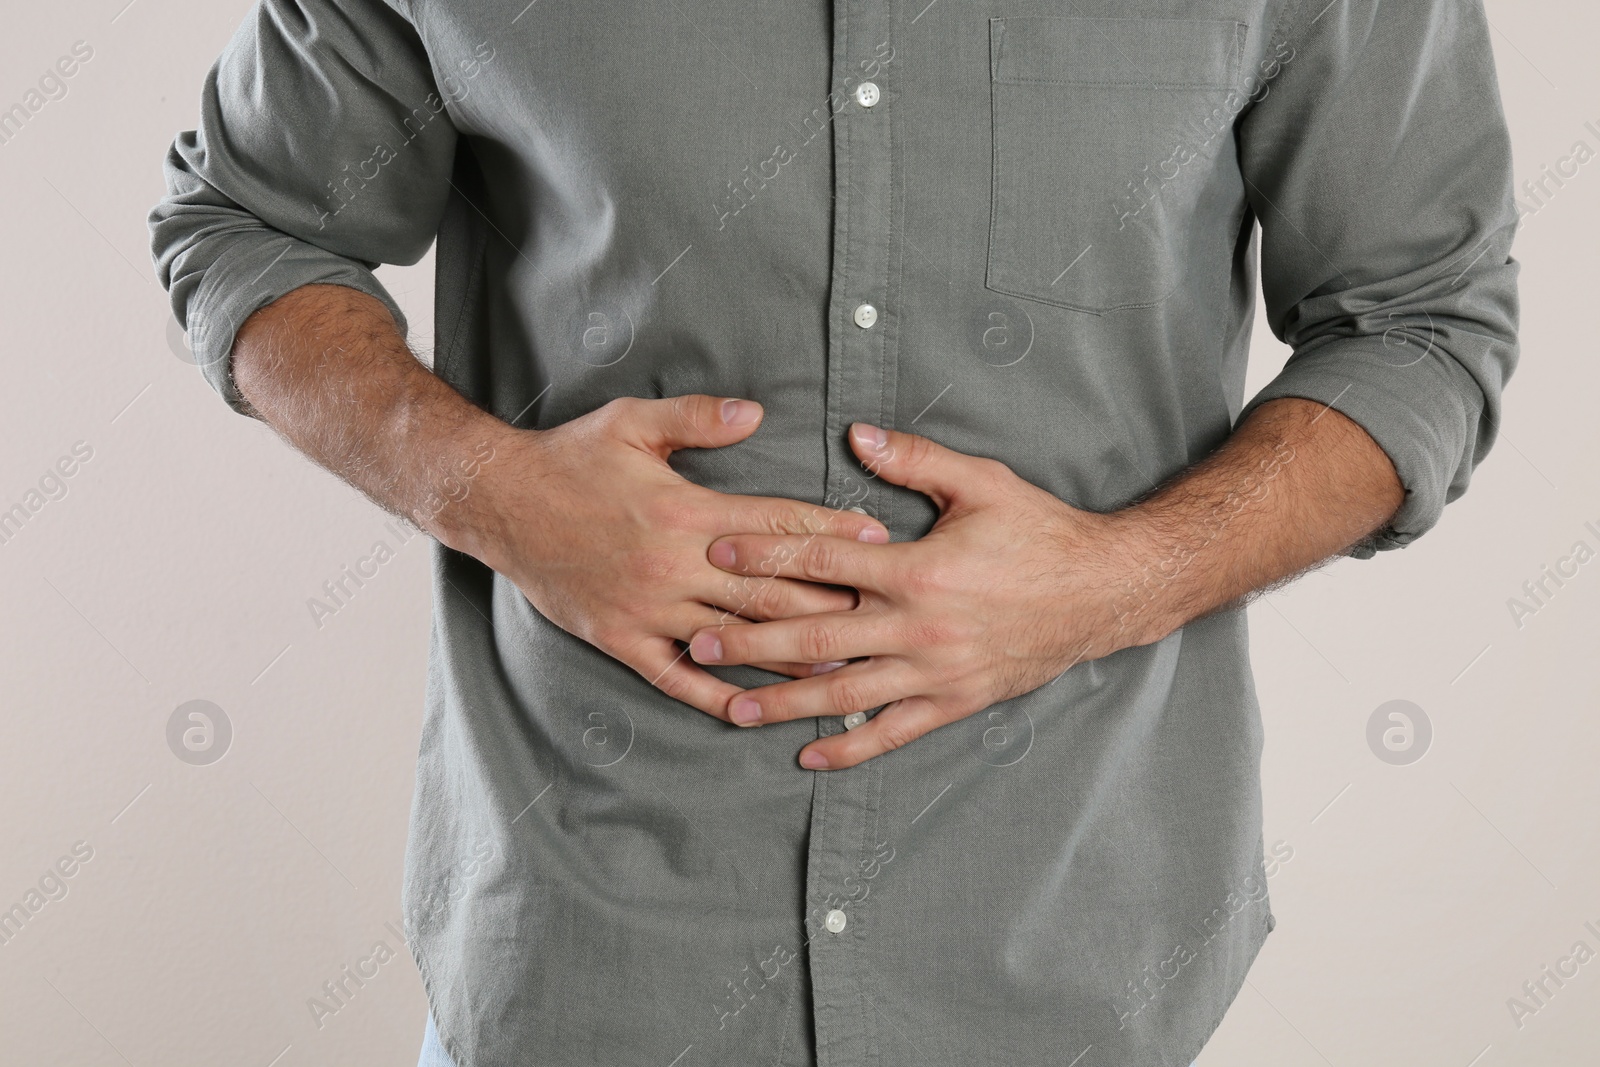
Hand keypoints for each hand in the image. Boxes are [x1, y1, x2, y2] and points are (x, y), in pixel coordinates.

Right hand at [459, 396, 890, 716]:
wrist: (498, 502)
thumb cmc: (570, 457)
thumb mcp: (633, 421)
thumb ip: (699, 418)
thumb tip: (757, 412)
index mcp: (685, 511)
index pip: (775, 524)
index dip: (830, 531)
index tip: (876, 540)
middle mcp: (673, 566)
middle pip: (768, 588)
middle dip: (829, 599)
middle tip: (880, 610)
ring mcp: (647, 608)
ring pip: (734, 638)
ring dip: (789, 654)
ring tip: (842, 667)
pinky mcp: (621, 638)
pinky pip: (677, 676)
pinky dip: (718, 695)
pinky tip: (755, 708)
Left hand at [686, 422, 1162, 768]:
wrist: (1104, 591)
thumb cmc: (1041, 531)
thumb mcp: (982, 483)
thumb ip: (915, 460)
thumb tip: (857, 435)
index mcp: (918, 569)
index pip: (823, 559)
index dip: (764, 555)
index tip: (715, 552)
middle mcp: (919, 627)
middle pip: (816, 635)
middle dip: (751, 639)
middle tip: (698, 640)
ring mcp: (935, 671)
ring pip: (844, 693)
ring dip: (783, 702)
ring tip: (731, 707)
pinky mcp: (955, 702)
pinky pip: (893, 732)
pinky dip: (849, 748)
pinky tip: (808, 755)